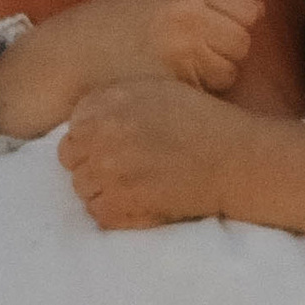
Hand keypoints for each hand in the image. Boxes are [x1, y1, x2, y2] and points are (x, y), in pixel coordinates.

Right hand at [0, 0, 261, 138]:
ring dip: (212, 77)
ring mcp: (181, 50)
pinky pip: (210, 94)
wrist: (64, 62)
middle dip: (222, 52)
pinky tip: (169, 89)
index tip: (206, 32)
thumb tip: (259, 9)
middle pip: (242, 40)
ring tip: (174, 72)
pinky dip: (197, 97)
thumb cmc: (109, 27)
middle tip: (185, 57)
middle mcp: (185, 12)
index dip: (232, 22)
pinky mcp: (175, 85)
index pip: (245, 5)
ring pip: (230, 71)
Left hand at [59, 77, 251, 229]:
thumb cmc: (200, 122)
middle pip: (71, 160)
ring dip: (102, 189)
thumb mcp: (152, 90)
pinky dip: (114, 212)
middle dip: (92, 164)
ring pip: (82, 188)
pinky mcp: (120, 204)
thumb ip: (111, 103)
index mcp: (105, 105)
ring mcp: (107, 172)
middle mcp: (100, 136)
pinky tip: (138, 202)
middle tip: (124, 169)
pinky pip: (98, 213)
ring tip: (134, 186)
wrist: (233, 159)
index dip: (92, 141)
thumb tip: (83, 124)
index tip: (112, 147)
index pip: (73, 130)